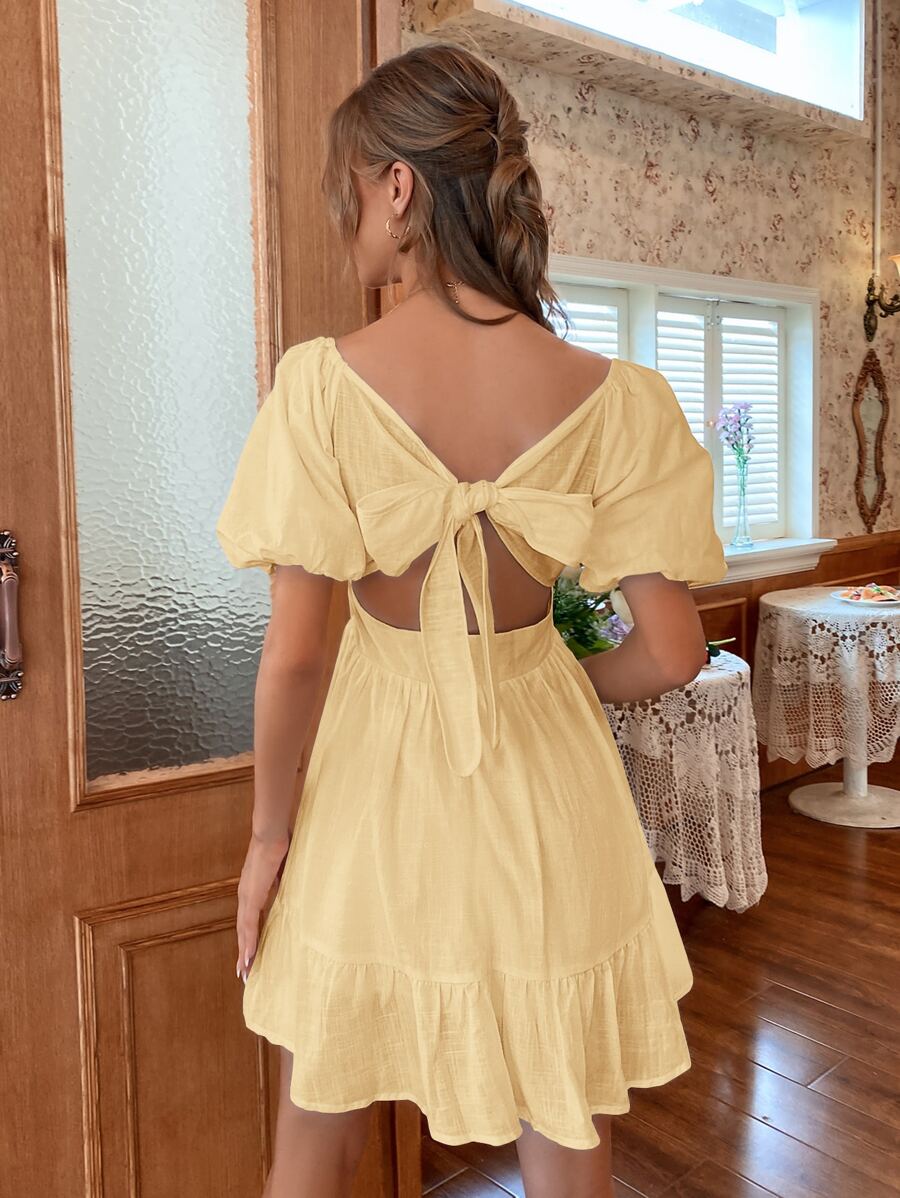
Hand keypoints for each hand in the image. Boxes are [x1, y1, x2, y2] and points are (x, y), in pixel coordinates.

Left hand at [236, 831, 289, 982]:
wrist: (271, 832)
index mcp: (253, 888)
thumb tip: (288, 888)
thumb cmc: (279, 844)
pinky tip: (248, 956)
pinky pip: (249, 924)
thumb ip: (282, 880)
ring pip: (244, 931)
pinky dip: (248, 942)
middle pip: (243, 929)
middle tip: (245, 971)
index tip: (251, 952)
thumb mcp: (283, 868)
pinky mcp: (251, 896)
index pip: (250, 918)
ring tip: (245, 971)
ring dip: (244, 952)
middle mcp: (245, 894)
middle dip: (244, 951)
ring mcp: (247, 896)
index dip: (250, 936)